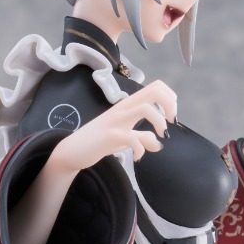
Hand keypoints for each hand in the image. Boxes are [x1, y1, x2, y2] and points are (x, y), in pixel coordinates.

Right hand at [52, 79, 177, 173]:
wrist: (73, 150)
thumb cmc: (99, 141)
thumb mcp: (125, 138)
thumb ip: (142, 138)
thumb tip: (158, 145)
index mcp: (128, 105)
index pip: (155, 87)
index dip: (170, 98)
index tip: (170, 116)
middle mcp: (123, 108)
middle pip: (154, 91)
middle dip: (170, 105)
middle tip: (170, 123)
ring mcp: (116, 120)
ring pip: (146, 108)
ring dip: (159, 122)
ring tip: (160, 136)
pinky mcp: (109, 135)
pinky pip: (132, 137)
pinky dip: (140, 149)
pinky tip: (137, 157)